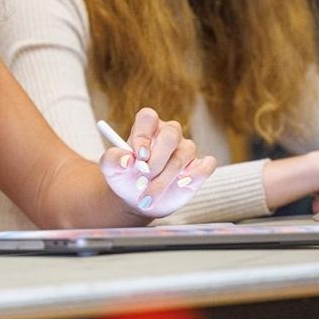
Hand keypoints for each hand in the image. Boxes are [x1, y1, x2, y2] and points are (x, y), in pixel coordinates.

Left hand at [99, 108, 218, 216]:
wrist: (139, 200)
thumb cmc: (126, 178)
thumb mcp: (111, 170)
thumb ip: (113, 160)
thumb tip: (126, 159)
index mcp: (146, 127)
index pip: (148, 118)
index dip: (143, 135)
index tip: (138, 157)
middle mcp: (169, 134)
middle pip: (170, 134)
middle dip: (156, 161)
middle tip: (143, 179)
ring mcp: (186, 149)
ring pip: (185, 154)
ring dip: (166, 178)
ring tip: (148, 196)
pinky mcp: (199, 167)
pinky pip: (207, 164)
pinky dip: (196, 175)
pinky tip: (180, 186)